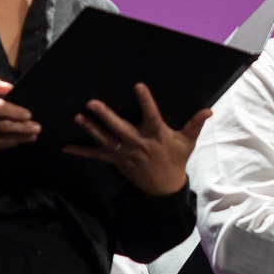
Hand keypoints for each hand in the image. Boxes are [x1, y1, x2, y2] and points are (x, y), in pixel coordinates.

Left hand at [65, 83, 209, 193]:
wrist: (164, 187)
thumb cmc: (176, 159)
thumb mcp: (188, 142)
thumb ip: (195, 124)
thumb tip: (208, 110)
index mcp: (156, 135)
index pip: (151, 115)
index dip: (146, 100)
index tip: (139, 86)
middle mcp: (138, 143)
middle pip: (120, 128)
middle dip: (106, 116)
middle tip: (93, 103)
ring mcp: (125, 152)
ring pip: (105, 139)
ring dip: (91, 128)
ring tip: (78, 117)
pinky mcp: (116, 160)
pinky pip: (96, 155)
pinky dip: (80, 151)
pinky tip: (65, 147)